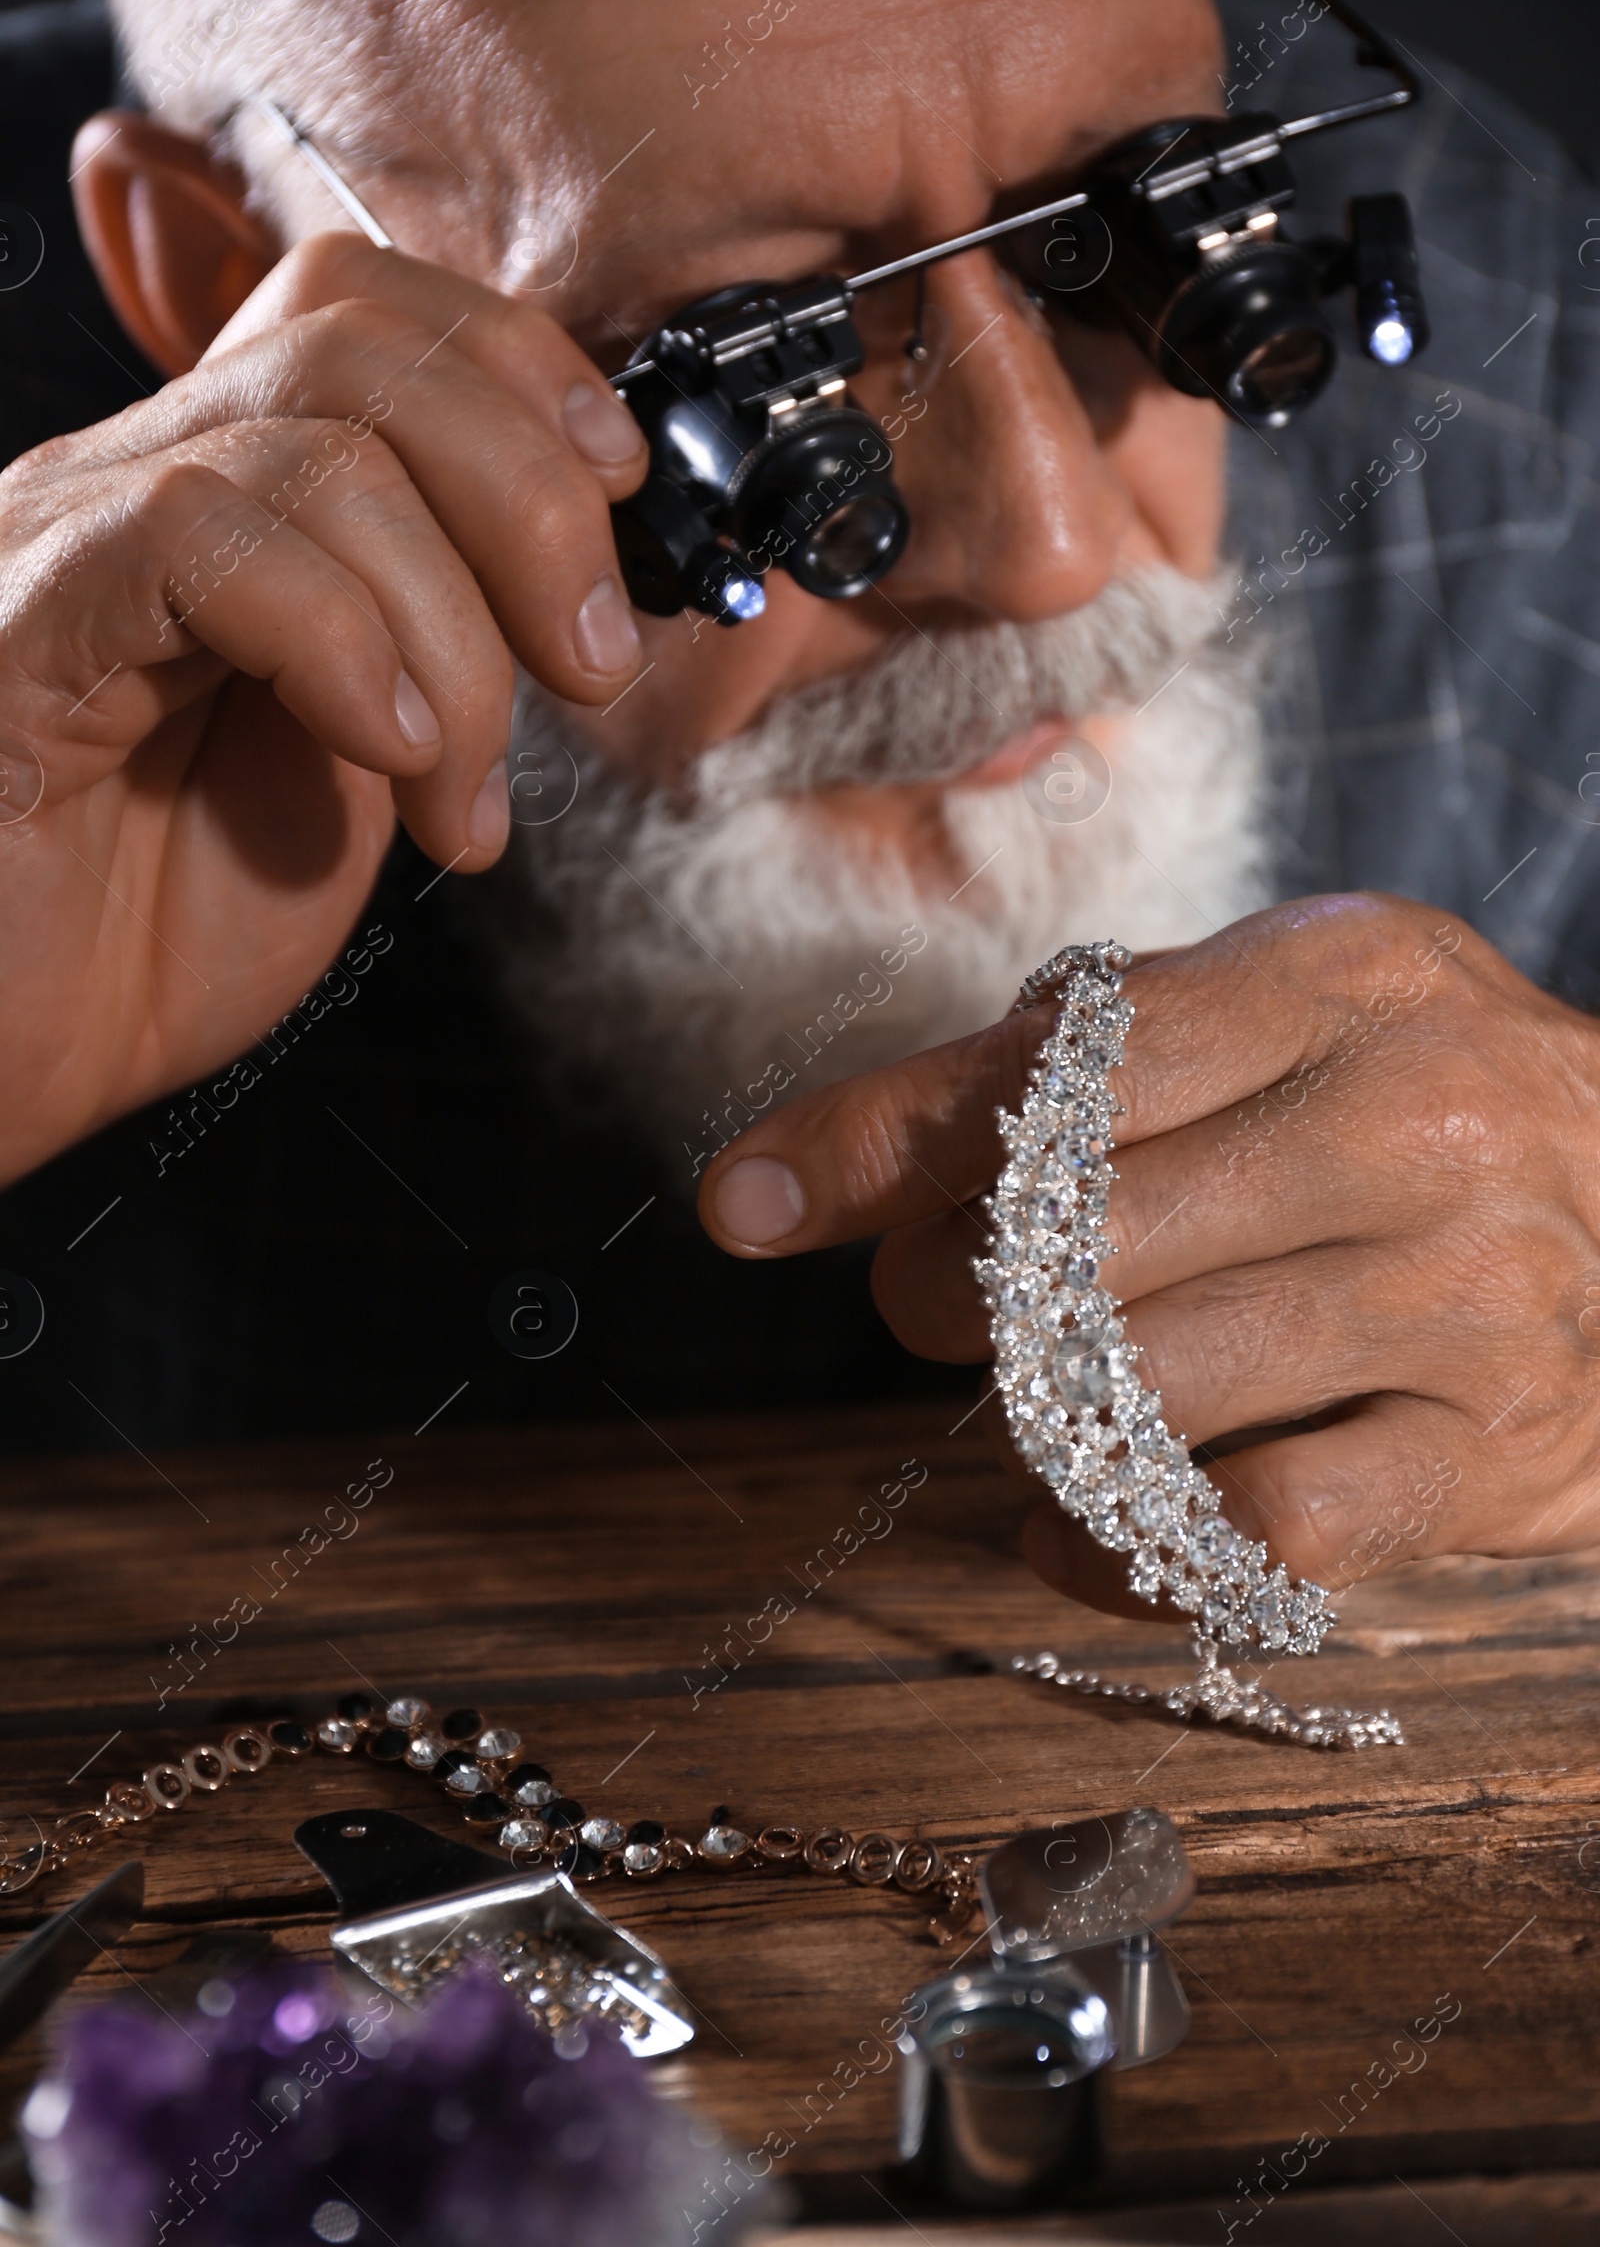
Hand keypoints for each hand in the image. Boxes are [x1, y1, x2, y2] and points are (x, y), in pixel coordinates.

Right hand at [0, 232, 646, 1183]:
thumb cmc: (146, 934)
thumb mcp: (352, 774)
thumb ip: (436, 654)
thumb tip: (576, 595)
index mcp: (226, 502)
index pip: (365, 309)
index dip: (522, 374)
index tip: (618, 503)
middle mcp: (132, 483)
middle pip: (364, 344)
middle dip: (533, 501)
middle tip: (589, 666)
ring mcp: (62, 536)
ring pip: (316, 445)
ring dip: (453, 629)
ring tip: (458, 793)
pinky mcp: (14, 618)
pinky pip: (198, 534)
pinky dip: (340, 641)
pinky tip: (378, 753)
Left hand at [698, 897, 1599, 1612]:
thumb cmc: (1412, 1095)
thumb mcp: (1273, 1005)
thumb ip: (1074, 1055)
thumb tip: (817, 1162)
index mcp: (1333, 982)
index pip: (1055, 1074)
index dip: (877, 1143)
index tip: (746, 1201)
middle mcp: (1411, 1130)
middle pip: (1077, 1247)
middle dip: (945, 1293)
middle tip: (931, 1302)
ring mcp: (1465, 1302)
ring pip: (1146, 1395)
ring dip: (1036, 1415)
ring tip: (1040, 1387)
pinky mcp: (1490, 1457)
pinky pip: (1248, 1536)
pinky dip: (1121, 1544)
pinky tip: (1080, 1517)